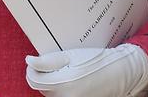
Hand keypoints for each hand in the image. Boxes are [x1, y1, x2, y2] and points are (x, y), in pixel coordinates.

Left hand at [25, 44, 147, 96]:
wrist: (118, 73)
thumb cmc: (97, 61)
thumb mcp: (72, 55)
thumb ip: (48, 60)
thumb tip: (29, 61)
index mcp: (62, 83)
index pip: (34, 80)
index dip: (32, 69)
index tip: (35, 62)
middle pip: (41, 87)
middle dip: (44, 75)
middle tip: (58, 63)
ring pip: (50, 93)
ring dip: (52, 82)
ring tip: (67, 70)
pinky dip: (61, 89)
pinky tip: (72, 79)